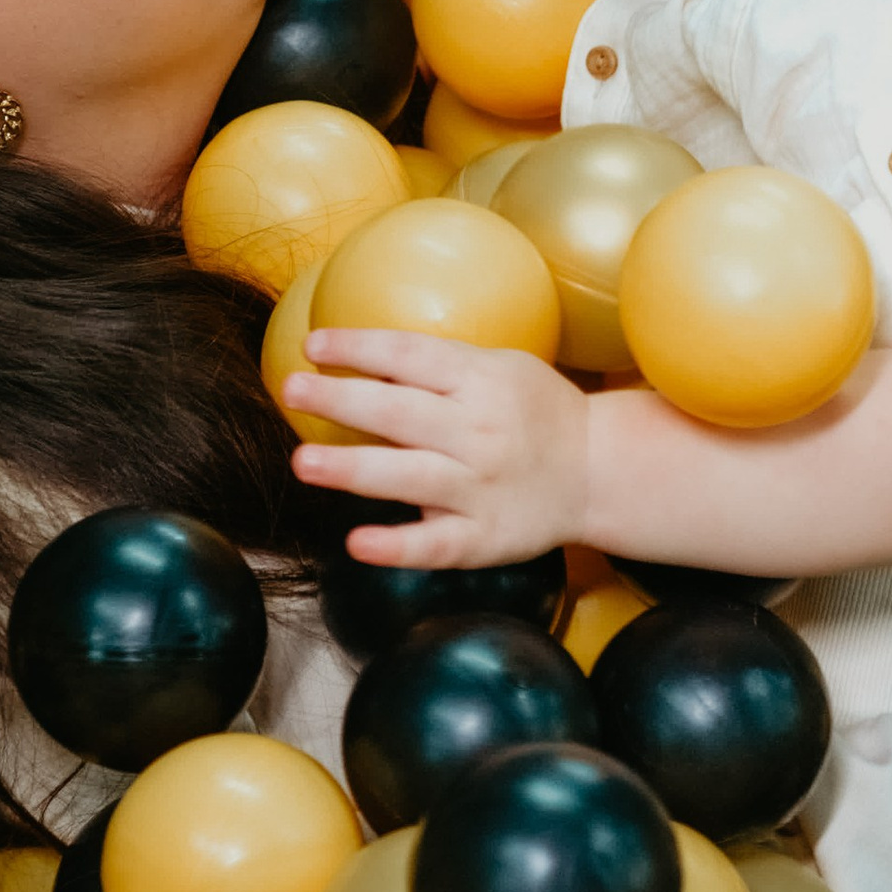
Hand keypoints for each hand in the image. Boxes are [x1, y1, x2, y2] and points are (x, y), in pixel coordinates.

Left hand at [284, 331, 593, 566]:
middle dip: (339, 398)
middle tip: (290, 389)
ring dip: (351, 469)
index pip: (410, 355)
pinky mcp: (483, 536)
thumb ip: (442, 365)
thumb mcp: (502, 368)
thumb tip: (366, 357)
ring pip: (407, 476)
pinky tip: (357, 543)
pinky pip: (435, 544)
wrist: (601, 471)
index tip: (314, 346)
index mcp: (482, 381)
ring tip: (301, 462)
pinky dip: (397, 546)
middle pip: (398, 411)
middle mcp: (478, 431)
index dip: (359, 347)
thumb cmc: (538, 412)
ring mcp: (480, 487)